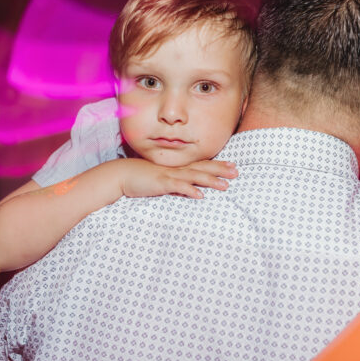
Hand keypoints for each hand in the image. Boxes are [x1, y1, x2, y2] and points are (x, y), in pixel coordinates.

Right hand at [117, 158, 237, 198]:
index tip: (233, 166)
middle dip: (220, 169)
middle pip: (203, 168)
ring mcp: (170, 175)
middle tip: (236, 172)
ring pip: (194, 176)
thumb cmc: (143, 178)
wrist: (123, 174)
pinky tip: (200, 196)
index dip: (218, 165)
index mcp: (178, 168)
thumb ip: (176, 183)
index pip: (202, 164)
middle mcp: (177, 169)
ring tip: (225, 186)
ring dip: (210, 180)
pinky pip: (178, 186)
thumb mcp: (163, 180)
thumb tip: (190, 190)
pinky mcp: (161, 183)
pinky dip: (189, 190)